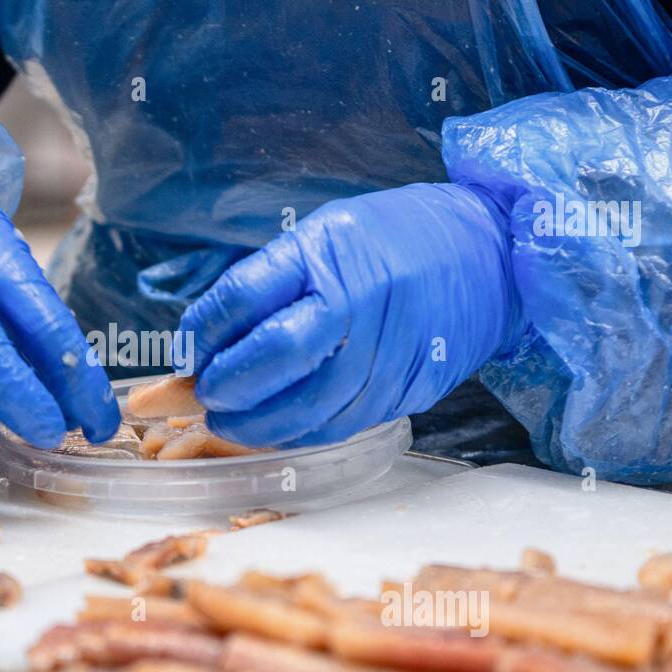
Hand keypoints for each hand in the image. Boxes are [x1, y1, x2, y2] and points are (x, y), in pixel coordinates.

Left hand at [178, 183, 519, 447]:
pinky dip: (294, 434)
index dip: (202, 332)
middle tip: (205, 393)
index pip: (243, 296)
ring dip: (254, 425)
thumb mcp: (321, 237)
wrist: (485, 256)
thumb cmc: (389, 242)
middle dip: (226, 385)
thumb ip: (262, 288)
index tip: (186, 350)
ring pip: (306, 407)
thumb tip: (197, 348)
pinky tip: (272, 429)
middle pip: (276, 355)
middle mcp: (359, 300)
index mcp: (327, 250)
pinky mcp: (403, 389)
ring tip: (228, 420)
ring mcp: (386, 350)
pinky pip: (336, 426)